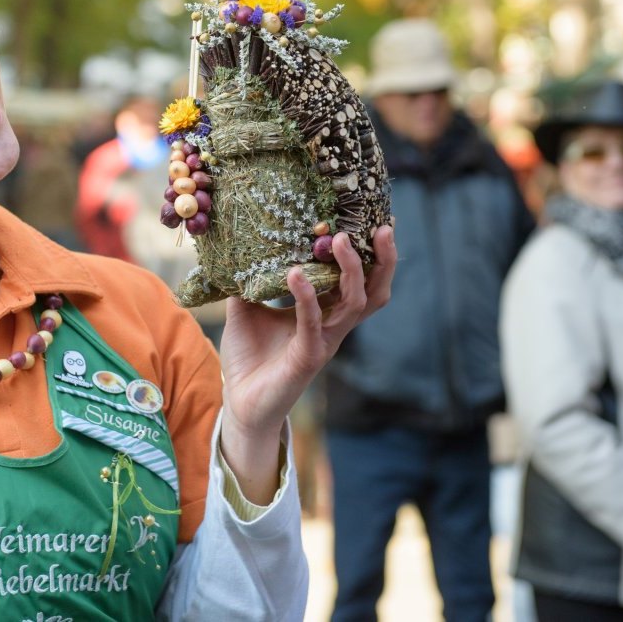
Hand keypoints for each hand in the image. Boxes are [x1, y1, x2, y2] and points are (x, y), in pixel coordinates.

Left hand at [217, 226, 395, 501]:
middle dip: (383, 260)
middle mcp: (333, 327)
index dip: (372, 254)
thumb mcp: (246, 307)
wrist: (239, 401)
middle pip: (374, 292)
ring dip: (350, 271)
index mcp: (326, 313)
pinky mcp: (307, 358)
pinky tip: (295, 274)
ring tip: (338, 240)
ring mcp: (324, 342)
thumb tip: (241, 244)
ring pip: (355, 305)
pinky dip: (307, 297)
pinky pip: (313, 324)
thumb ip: (250, 278)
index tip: (375, 220)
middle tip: (381, 228)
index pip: (359, 280)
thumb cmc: (249, 357)